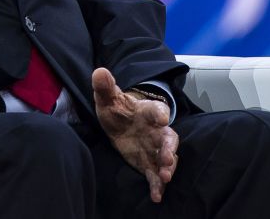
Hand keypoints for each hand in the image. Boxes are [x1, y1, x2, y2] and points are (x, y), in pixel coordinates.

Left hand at [92, 67, 178, 202]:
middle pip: (169, 138)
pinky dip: (157, 185)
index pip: (157, 109)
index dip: (160, 112)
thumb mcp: (108, 98)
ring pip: (167, 158)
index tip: (162, 117)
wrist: (119, 123)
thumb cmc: (117, 108)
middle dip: (170, 149)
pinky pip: (155, 174)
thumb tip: (99, 72)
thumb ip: (105, 87)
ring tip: (165, 177)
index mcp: (148, 111)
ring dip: (168, 167)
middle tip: (168, 158)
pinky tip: (156, 196)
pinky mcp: (148, 163)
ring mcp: (154, 148)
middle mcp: (156, 130)